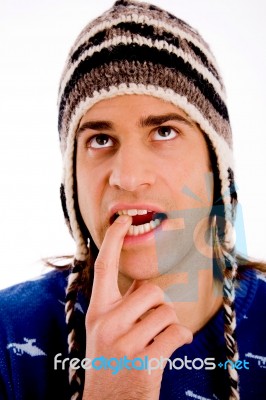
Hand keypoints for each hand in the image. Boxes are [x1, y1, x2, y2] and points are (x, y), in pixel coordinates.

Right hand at [82, 215, 191, 399]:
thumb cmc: (111, 360)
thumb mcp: (106, 330)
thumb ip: (122, 305)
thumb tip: (146, 286)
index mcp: (97, 311)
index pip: (104, 267)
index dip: (113, 240)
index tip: (122, 219)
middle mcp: (106, 322)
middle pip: (151, 290)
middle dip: (159, 304)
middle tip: (151, 322)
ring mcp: (124, 343)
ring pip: (167, 312)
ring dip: (169, 324)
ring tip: (155, 340)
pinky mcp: (144, 362)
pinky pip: (177, 333)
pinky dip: (181, 339)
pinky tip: (170, 348)